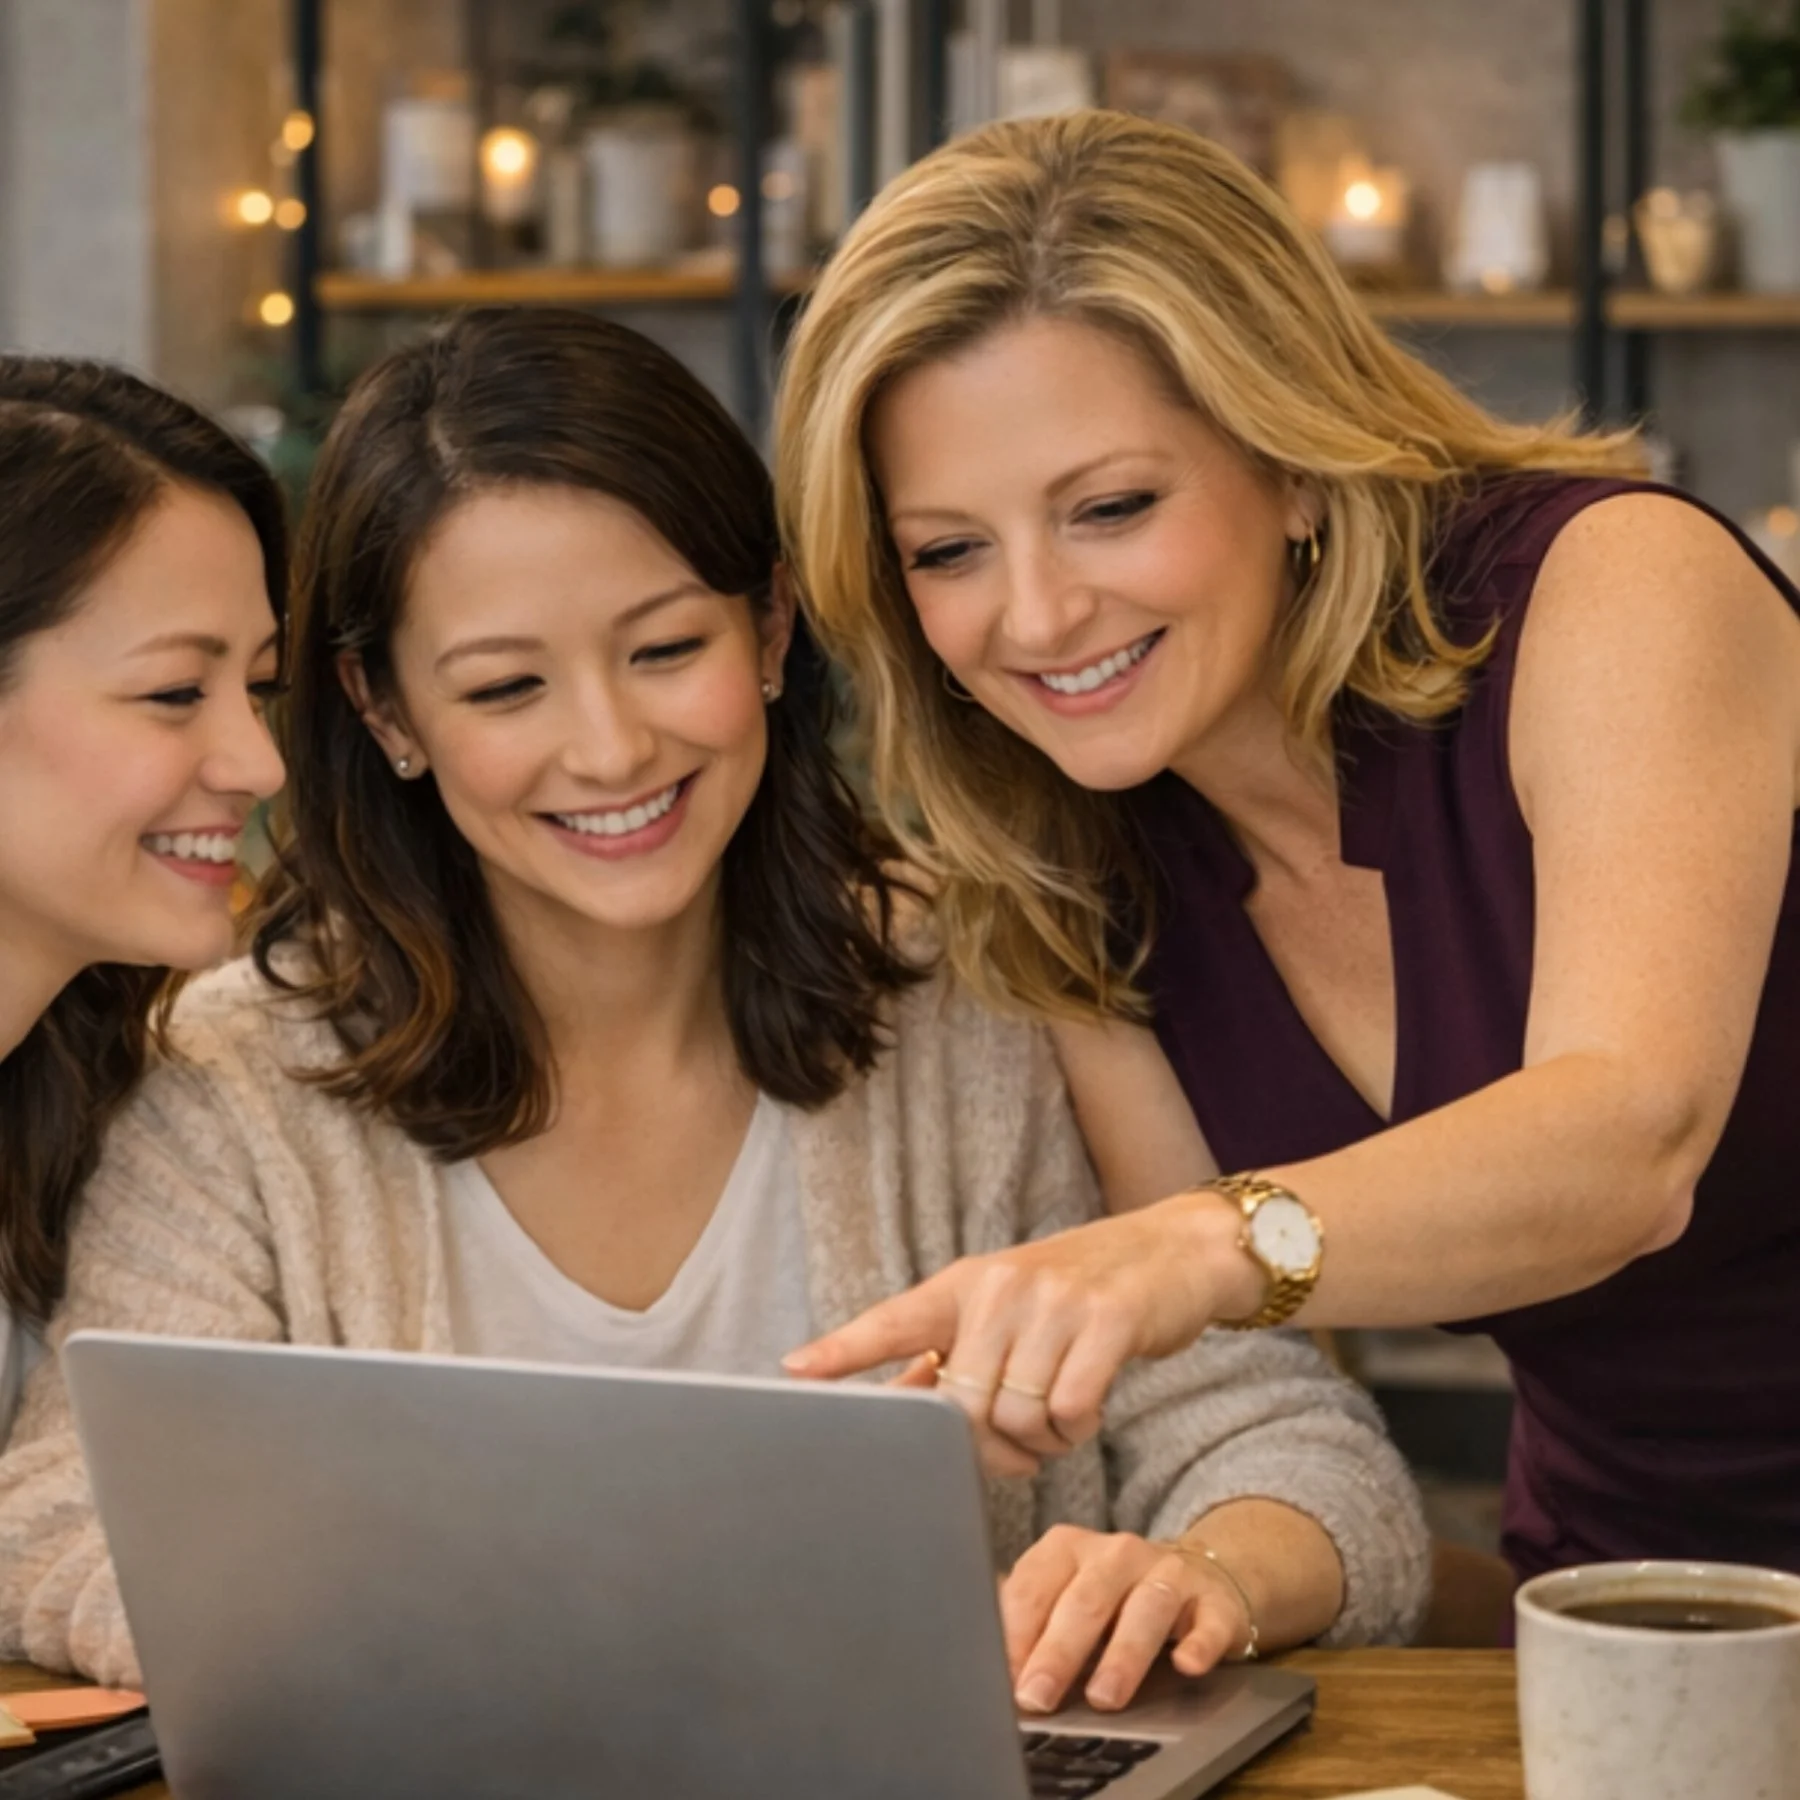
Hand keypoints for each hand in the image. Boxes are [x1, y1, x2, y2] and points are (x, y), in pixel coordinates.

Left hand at [783, 1190, 1259, 1474]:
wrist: (1173, 1253)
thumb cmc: (1080, 1293)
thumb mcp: (1009, 1308)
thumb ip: (958, 1351)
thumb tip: (901, 1398)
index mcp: (967, 1284)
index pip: (894, 1320)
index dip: (843, 1349)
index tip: (793, 1370)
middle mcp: (1001, 1286)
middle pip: (961, 1405)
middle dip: (987, 1445)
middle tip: (1018, 1443)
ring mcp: (1053, 1301)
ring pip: (1015, 1416)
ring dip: (1040, 1441)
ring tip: (1059, 1416)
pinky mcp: (1105, 1321)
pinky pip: (1070, 1411)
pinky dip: (1078, 1428)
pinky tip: (1088, 1406)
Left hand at [1002, 1526, 1252, 1713]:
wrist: (1196, 1578)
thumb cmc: (1112, 1599)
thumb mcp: (1065, 1599)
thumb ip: (1030, 1623)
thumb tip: (987, 1666)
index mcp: (1069, 1548)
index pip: (1034, 1586)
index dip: (1016, 1633)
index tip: (1002, 1677)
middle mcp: (1118, 1552)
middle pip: (1084, 1599)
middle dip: (1058, 1651)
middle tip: (1037, 1695)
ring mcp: (1169, 1573)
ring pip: (1146, 1607)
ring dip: (1123, 1654)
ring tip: (1104, 1697)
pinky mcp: (1213, 1602)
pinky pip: (1208, 1621)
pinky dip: (1199, 1644)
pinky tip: (1186, 1666)